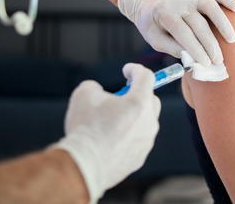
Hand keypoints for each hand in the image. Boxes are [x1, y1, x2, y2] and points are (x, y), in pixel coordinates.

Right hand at [51, 63, 160, 203]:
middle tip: (119, 98)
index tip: (127, 71)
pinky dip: (128, 136)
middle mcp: (148, 122)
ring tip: (110, 122)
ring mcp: (146, 141)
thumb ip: (95, 87)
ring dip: (132, 118)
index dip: (135, 70)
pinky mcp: (139, 157)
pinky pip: (137, 141)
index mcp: (139, 103)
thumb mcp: (84, 94)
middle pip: (150, 101)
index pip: (147, 77)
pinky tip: (110, 139)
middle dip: (137, 95)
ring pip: (144, 123)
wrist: (83, 164)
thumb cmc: (85, 129)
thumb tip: (98, 92)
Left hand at [118, 0, 234, 65]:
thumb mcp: (154, 40)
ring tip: (231, 40)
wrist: (149, 5)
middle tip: (218, 60)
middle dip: (210, 43)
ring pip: (209, 5)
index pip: (182, 32)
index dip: (195, 48)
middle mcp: (178, 3)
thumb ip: (172, 48)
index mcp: (164, 14)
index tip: (206, 63)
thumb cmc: (153, 26)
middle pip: (198, 22)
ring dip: (222, 23)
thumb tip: (191, 58)